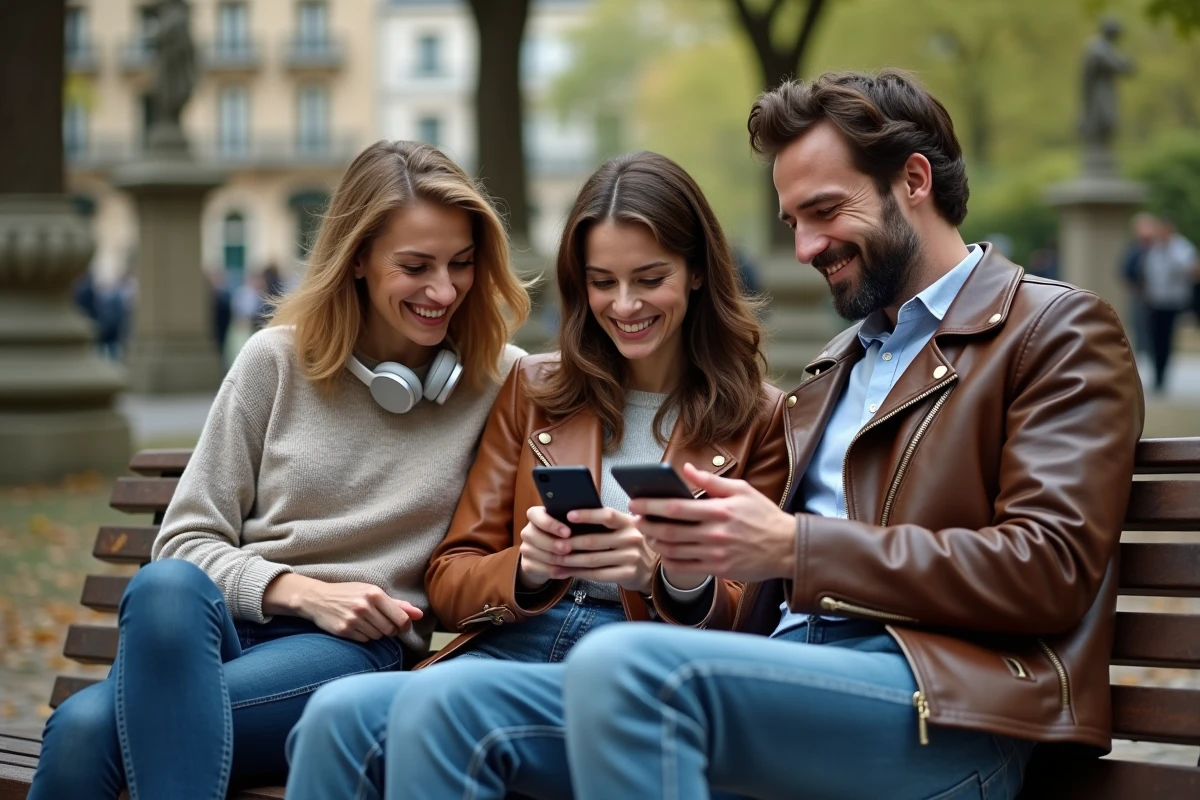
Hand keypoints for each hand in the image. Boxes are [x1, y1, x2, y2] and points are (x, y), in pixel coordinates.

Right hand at [265, 573, 423, 642]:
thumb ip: (397, 604)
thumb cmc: (349, 594)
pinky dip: (364, 636)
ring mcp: (353, 619)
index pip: (401, 618)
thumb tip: (419, 614)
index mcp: (374, 594)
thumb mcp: (372, 592)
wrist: (318, 598)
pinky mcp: (344, 630)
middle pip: (390, 630)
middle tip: (381, 623)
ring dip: (376, 633)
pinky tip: (356, 627)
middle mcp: (364, 606)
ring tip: (367, 622)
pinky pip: (364, 640)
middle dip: (390, 630)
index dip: (405, 625)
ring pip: (378, 636)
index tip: (402, 626)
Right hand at [517, 505, 571, 589]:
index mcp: (536, 515)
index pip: (535, 515)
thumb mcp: (570, 524)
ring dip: (554, 558)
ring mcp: (525, 548)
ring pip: (535, 553)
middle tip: (568, 548)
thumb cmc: (566, 534)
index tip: (567, 532)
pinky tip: (566, 572)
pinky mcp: (526, 564)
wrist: (553, 555)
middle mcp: (528, 530)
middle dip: (552, 543)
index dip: (550, 524)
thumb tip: (587, 520)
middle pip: (533, 535)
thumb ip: (574, 521)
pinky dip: (553, 570)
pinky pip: (537, 568)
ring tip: (571, 561)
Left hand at [517, 506, 657, 593]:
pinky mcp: (628, 574)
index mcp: (628, 522)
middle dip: (570, 544)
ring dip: (571, 560)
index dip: (588, 515)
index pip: (607, 515)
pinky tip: (568, 571)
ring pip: (593, 560)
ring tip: (555, 559)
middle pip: (595, 541)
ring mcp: (632, 557)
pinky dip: (579, 573)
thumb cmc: (626, 544)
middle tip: (553, 545)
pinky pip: (598, 574)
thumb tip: (569, 519)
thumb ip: (603, 524)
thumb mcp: (622, 529)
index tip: (568, 515)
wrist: (649, 568)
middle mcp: (632, 538)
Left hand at [631, 463, 795, 582]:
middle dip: (647, 525)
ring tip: (647, 534)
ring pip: (674, 550)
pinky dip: (668, 561)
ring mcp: (716, 554)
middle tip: (636, 520)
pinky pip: (685, 568)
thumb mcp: (742, 490)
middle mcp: (715, 534)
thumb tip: (686, 469)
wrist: (787, 548)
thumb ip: (711, 481)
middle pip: (669, 531)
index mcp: (719, 511)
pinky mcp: (718, 569)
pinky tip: (664, 552)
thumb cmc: (764, 516)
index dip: (651, 506)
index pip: (676, 508)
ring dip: (655, 543)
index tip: (636, 503)